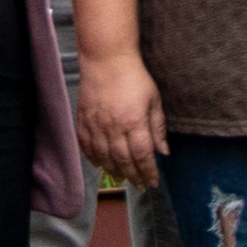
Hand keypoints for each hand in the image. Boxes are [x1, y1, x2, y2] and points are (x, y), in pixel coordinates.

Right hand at [78, 48, 166, 187]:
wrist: (106, 60)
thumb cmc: (134, 77)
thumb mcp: (154, 100)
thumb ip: (157, 127)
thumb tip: (163, 151)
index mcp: (133, 122)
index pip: (142, 155)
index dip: (148, 171)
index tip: (152, 182)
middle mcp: (113, 127)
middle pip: (122, 160)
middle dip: (133, 176)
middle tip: (140, 186)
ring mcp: (95, 125)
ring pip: (103, 157)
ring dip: (113, 171)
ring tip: (123, 179)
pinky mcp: (83, 121)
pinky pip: (86, 147)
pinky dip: (93, 159)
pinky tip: (101, 164)